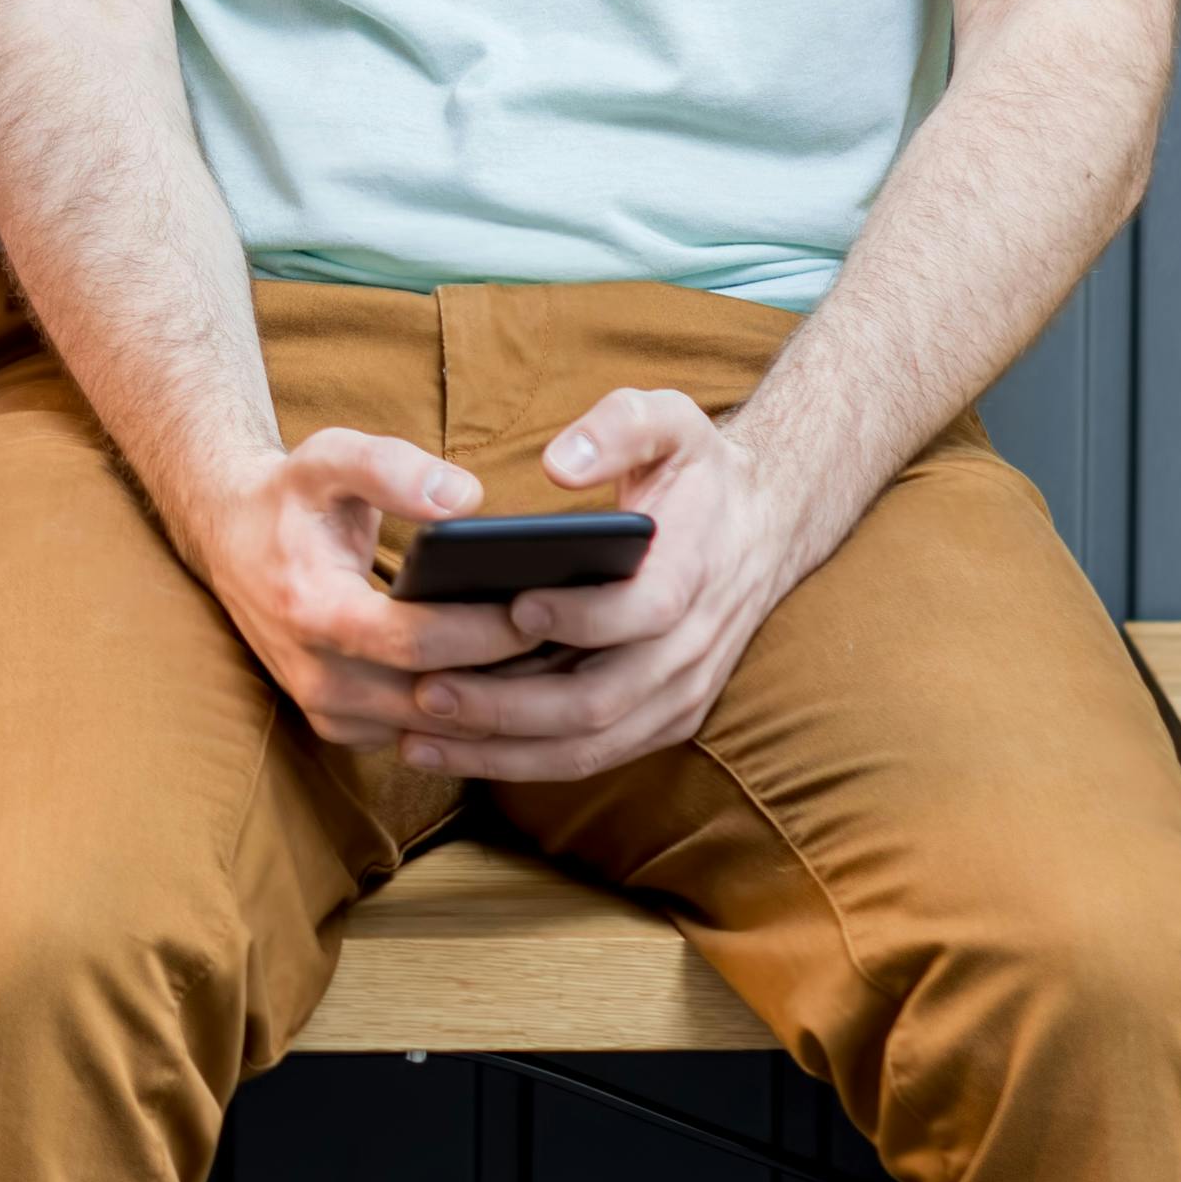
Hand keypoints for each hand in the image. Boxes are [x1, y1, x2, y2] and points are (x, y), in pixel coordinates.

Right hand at [173, 427, 544, 747]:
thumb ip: (391, 467)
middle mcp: (318, 677)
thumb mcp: (326, 457)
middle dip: (510, 674)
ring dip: (500, 704)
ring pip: (438, 732)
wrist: (230, 540)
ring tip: (562, 663)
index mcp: (313, 611)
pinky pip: (423, 739)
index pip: (416, 642)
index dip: (484, 629)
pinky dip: (473, 718)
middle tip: (577, 642)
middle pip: (437, 698)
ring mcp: (330, 711)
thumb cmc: (291, 497)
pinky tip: (517, 681)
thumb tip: (466, 500)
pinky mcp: (343, 728)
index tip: (542, 603)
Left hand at [384, 391, 806, 785]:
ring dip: (502, 749)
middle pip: (602, 699)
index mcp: (694, 573)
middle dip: (510, 703)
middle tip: (427, 688)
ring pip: (589, 743)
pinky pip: (589, 755)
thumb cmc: (696, 470)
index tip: (512, 605)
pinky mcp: (663, 719)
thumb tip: (560, 463)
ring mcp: (679, 693)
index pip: (644, 611)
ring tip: (416, 734)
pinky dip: (519, 762)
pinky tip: (449, 750)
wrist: (763, 525)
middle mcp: (690, 648)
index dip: (581, 617)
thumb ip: (618, 428)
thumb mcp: (667, 419)